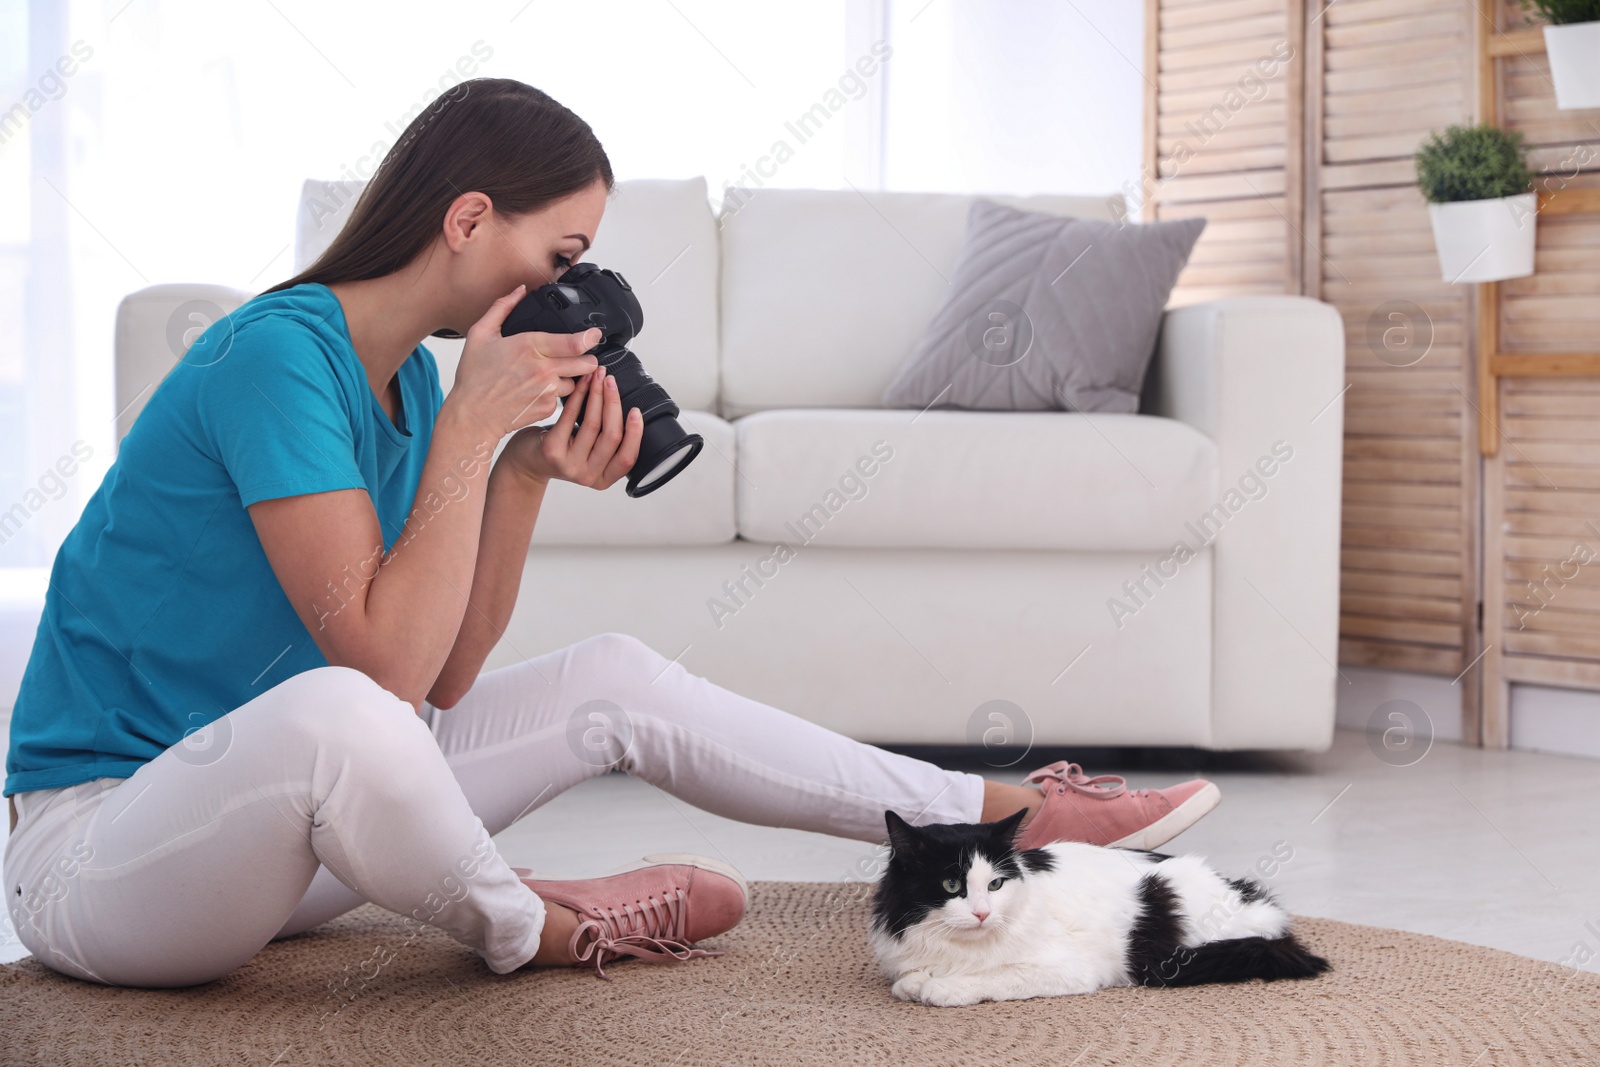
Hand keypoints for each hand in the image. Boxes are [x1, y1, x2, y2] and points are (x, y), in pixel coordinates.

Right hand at [448, 283, 602, 438]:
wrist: (472, 414)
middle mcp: (543, 369)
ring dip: (569, 378)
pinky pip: (563, 398)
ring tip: (548, 375)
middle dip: (587, 359)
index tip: (596, 334)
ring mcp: (548, 391)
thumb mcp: (481, 334)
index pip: (574, 343)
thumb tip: (520, 290)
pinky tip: (537, 391)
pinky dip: (555, 394)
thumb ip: (502, 307)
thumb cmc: (474, 376)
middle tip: (579, 356)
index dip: (590, 338)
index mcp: (529, 346)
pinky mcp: (548, 408)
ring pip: (575, 381)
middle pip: (586, 363)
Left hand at [502, 366, 643, 489]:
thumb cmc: (563, 451)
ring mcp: (569, 465)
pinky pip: (570, 417)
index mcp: (603, 479)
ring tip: (599, 376)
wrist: (528, 461)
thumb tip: (629, 409)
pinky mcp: (552, 451)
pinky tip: (582, 383)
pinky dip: (579, 396)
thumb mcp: (590, 454)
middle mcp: (588, 476)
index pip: (627, 458)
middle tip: (612, 381)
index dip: (635, 434)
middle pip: (611, 437)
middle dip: (614, 404)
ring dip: (598, 395)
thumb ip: (607, 443)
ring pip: (592, 425)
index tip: (636, 411)